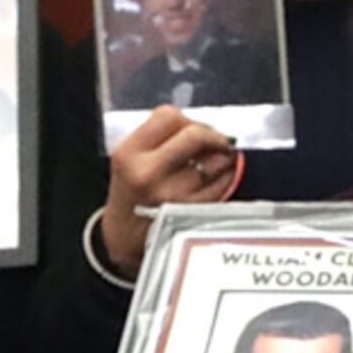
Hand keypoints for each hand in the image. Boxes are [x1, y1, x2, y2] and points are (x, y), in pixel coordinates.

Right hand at [99, 107, 240, 272]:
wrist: (124, 236)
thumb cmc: (132, 192)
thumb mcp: (130, 158)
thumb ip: (160, 137)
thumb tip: (205, 126)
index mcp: (129, 154)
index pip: (168, 116)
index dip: (185, 119)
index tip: (191, 128)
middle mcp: (148, 174)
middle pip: (195, 135)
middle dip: (211, 134)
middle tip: (216, 140)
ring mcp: (173, 196)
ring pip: (215, 160)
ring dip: (224, 155)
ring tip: (221, 157)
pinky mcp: (192, 213)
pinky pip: (222, 185)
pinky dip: (227, 175)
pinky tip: (221, 175)